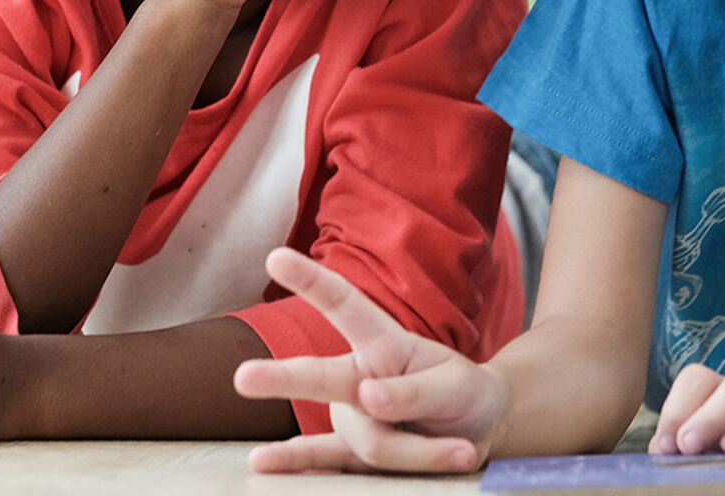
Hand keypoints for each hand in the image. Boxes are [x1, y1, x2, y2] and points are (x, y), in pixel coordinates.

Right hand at [233, 248, 507, 472]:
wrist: (480, 432)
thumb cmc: (464, 395)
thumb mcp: (456, 386)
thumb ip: (414, 392)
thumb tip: (367, 398)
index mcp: (385, 344)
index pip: (344, 306)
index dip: (311, 281)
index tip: (275, 258)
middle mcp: (360, 377)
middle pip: (320, 377)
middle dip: (284, 378)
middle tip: (243, 377)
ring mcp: (356, 417)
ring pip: (371, 442)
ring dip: (418, 451)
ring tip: (461, 450)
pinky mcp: (359, 456)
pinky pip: (330, 465)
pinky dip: (296, 465)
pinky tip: (260, 462)